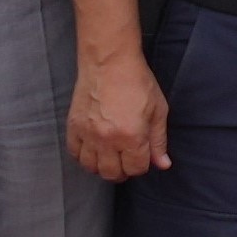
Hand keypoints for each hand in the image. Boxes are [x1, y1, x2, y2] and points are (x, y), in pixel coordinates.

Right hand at [69, 45, 170, 182]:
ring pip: (91, 167)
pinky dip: (83, 156)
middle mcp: (107, 139)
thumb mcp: (158, 110)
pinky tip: (93, 149)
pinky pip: (74, 153)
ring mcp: (88, 134)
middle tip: (126, 160)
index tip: (142, 156)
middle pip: (112, 173)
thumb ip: (159, 141)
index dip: (141, 166)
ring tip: (109, 156)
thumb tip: (163, 164)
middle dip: (122, 171)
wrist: (109, 62)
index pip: (135, 169)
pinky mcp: (73, 126)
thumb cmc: (137, 83)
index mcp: (132, 136)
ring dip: (102, 166)